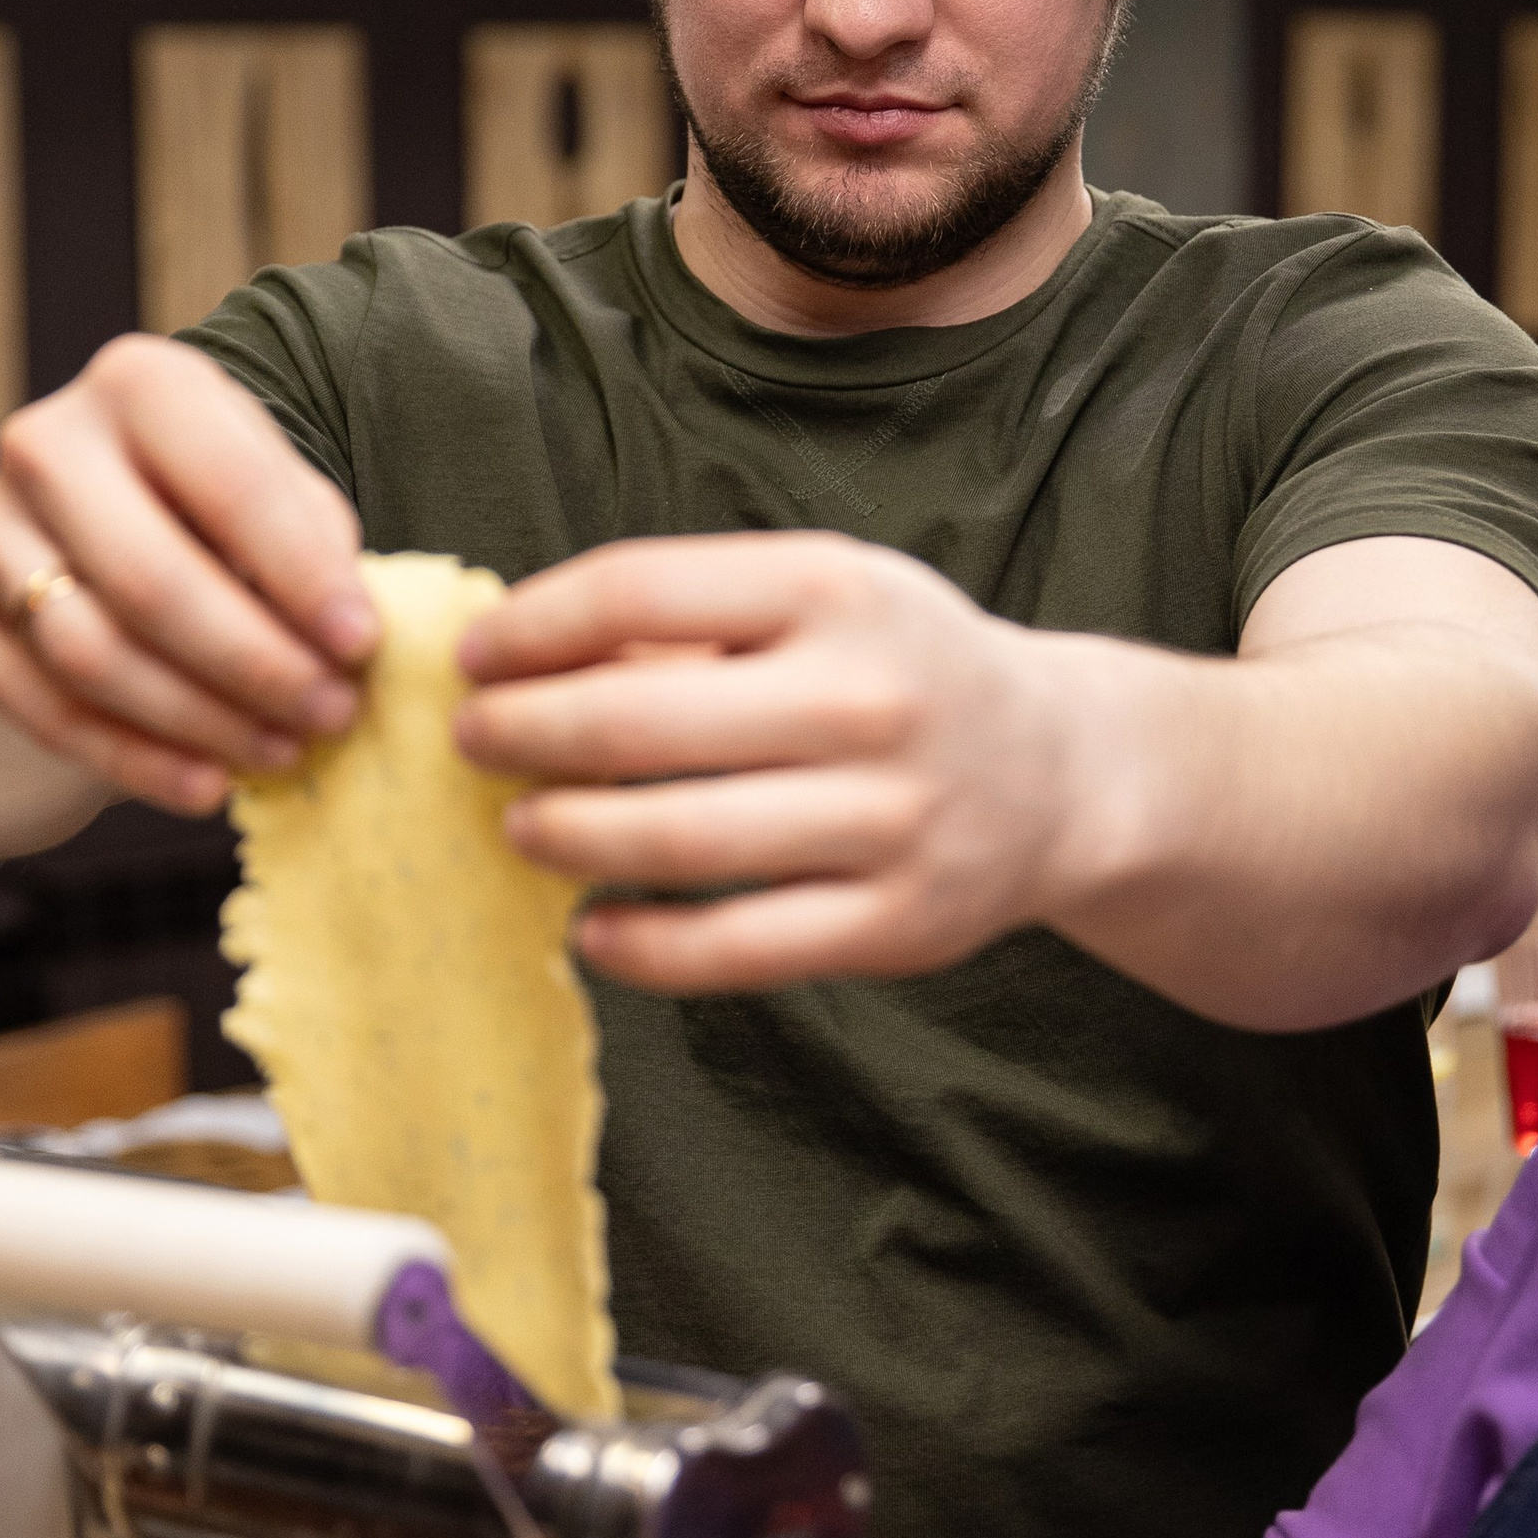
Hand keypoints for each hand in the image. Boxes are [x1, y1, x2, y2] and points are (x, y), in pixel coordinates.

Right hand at [0, 336, 375, 816]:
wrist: (71, 525)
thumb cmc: (206, 505)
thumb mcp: (268, 489)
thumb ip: (311, 541)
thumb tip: (347, 633)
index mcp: (141, 384)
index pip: (228, 485)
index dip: (301, 574)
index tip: (361, 645)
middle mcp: (46, 445)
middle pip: (149, 580)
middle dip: (253, 663)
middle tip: (331, 714)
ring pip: (91, 654)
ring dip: (200, 720)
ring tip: (283, 752)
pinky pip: (47, 710)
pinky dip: (135, 760)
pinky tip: (207, 785)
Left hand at [454, 532, 1092, 993]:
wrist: (1063, 769)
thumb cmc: (899, 667)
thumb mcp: (820, 594)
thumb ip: (688, 616)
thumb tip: (517, 655)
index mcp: (836, 589)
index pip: (637, 591)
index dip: (531, 628)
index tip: (476, 657)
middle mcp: (868, 698)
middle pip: (636, 722)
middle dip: (523, 735)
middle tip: (475, 743)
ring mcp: (891, 819)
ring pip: (676, 842)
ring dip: (566, 837)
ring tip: (521, 826)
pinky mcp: (898, 924)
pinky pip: (733, 949)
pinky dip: (639, 946)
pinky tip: (591, 928)